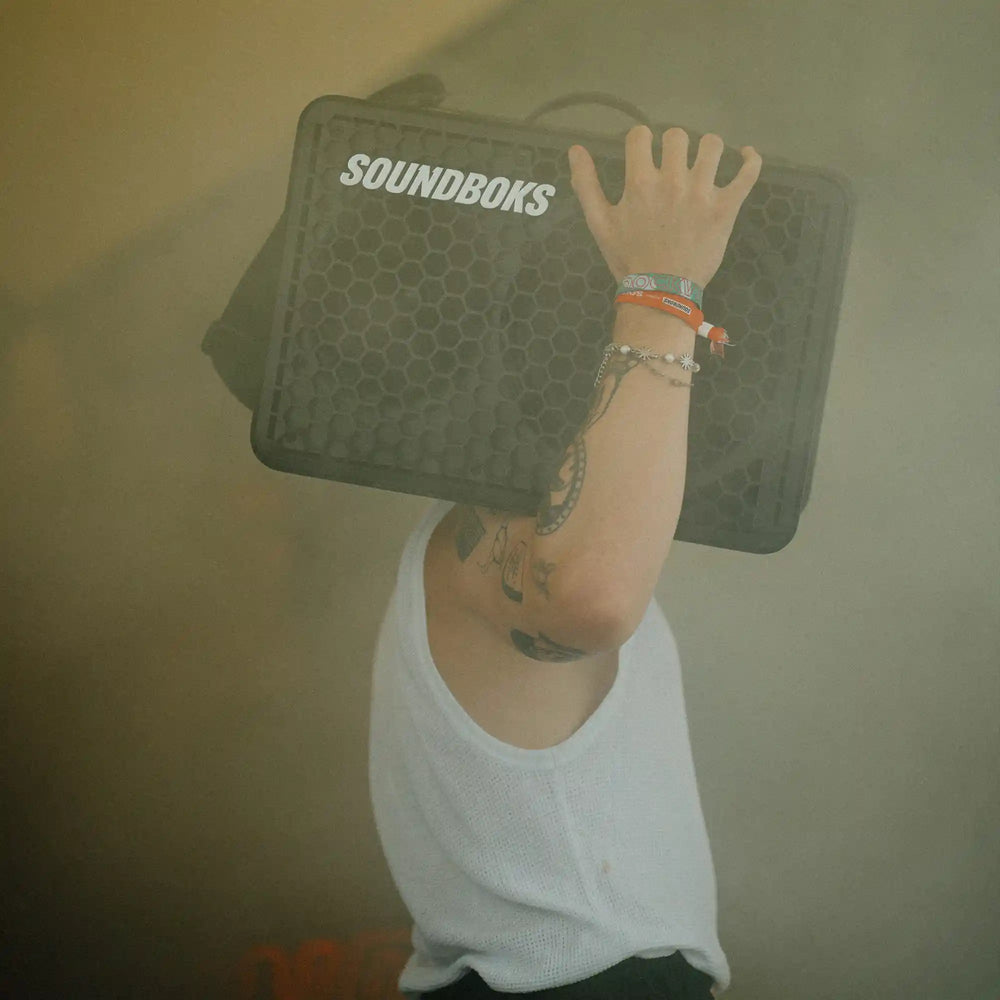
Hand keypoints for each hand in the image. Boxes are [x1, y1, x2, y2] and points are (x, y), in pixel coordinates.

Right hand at [568, 125, 762, 288]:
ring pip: (712, 145)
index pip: (641, 135)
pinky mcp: (726, 207)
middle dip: (672, 146)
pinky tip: (746, 155)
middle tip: (672, 166)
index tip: (644, 155)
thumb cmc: (628, 259)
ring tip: (703, 163)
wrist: (660, 292)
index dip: (640, 141)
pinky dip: (750, 160)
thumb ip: (586, 185)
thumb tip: (575, 148)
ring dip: (707, 149)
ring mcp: (703, 192)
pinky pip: (748, 173)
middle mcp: (673, 180)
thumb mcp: (599, 224)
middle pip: (677, 136)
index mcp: (641, 182)